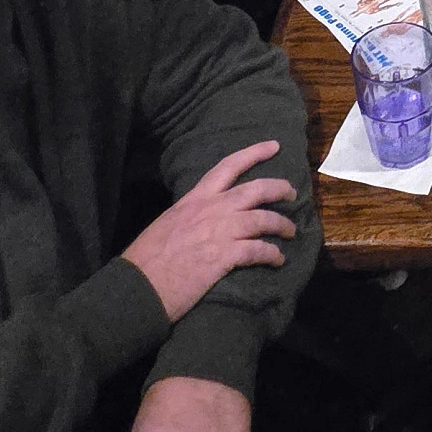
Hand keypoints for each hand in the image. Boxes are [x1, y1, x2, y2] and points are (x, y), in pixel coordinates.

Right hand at [121, 139, 295, 321]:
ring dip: (282, 224)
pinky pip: (258, 250)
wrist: (138, 286)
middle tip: (292, 192)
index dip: (254, 153)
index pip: (228, 166)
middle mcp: (211, 209)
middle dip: (279, 188)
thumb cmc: (147, 258)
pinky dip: (272, 254)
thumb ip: (190, 215)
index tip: (274, 146)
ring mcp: (219, 232)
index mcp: (194, 199)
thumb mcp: (168, 222)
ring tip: (290, 231)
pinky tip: (278, 259)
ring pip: (263, 219)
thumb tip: (203, 219)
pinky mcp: (224, 257)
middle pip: (256, 189)